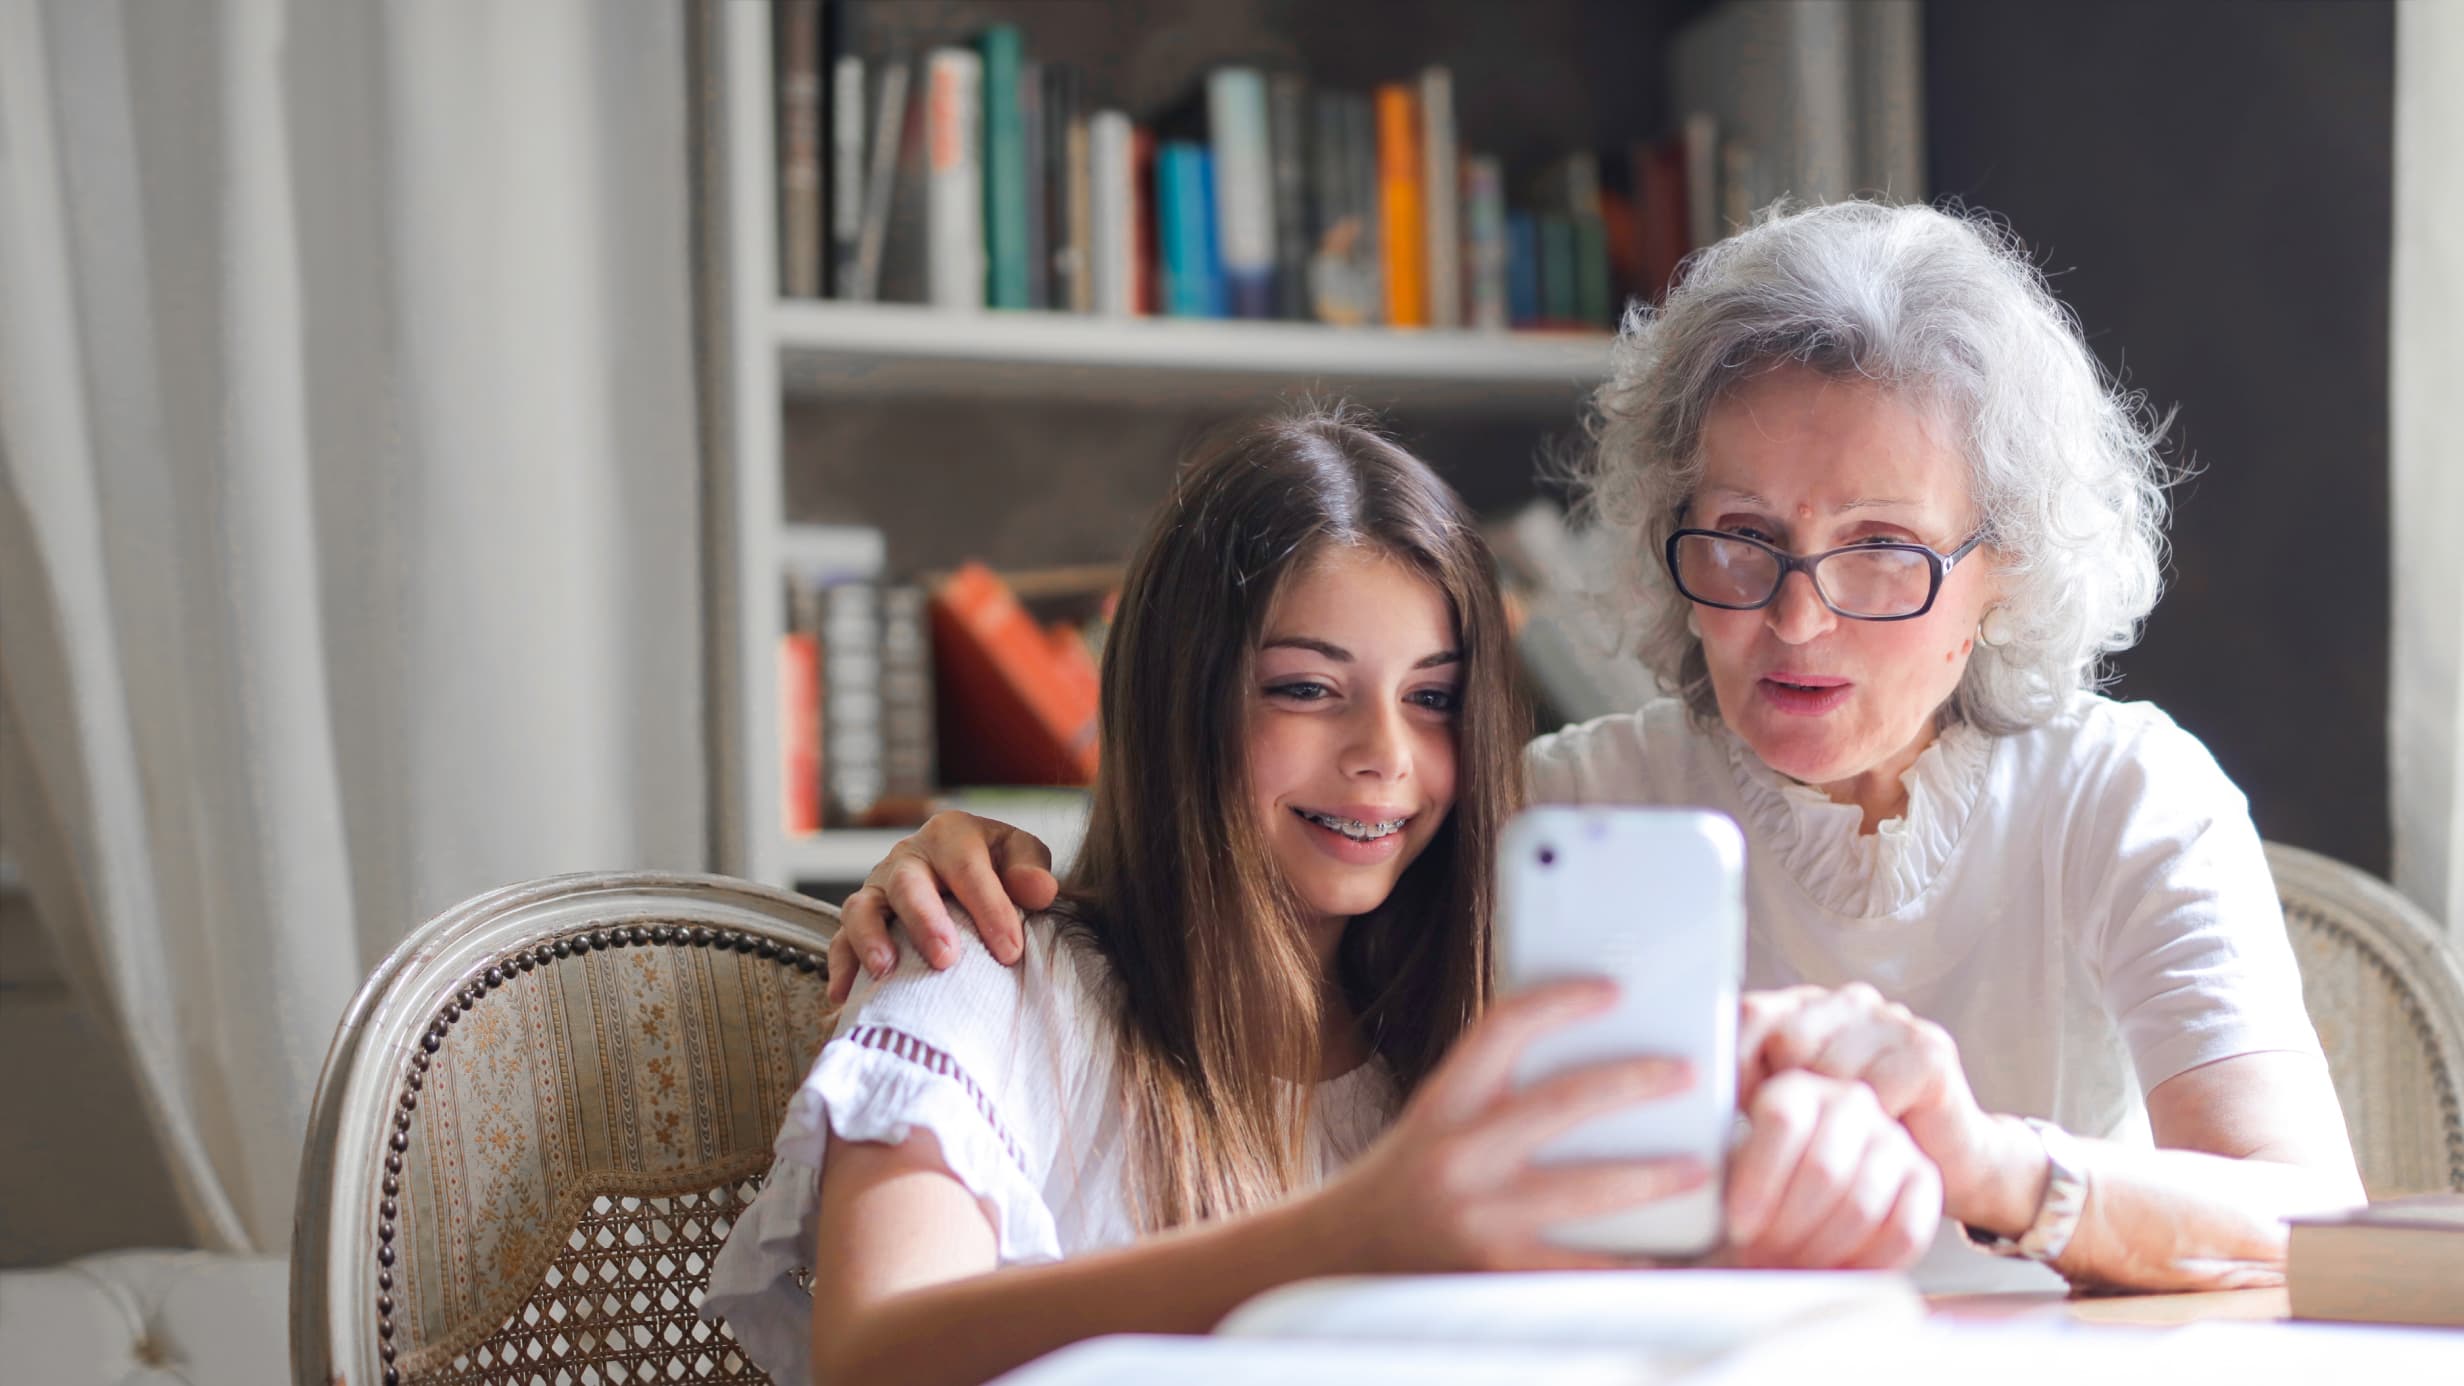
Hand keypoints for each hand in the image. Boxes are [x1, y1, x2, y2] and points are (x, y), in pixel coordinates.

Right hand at [826, 812, 1058, 1003]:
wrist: (961, 869)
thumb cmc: (994, 866)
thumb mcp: (1018, 854)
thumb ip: (1030, 868)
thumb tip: (1040, 891)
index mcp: (950, 835)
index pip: (968, 869)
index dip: (989, 910)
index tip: (1010, 952)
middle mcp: (907, 858)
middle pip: (908, 884)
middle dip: (925, 922)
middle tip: (945, 959)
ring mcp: (877, 888)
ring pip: (862, 908)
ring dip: (870, 939)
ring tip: (885, 971)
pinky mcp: (859, 919)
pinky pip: (840, 940)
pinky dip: (841, 967)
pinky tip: (846, 997)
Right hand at [1312, 980, 1708, 1272]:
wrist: (1339, 1256)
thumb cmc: (1402, 1181)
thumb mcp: (1435, 1119)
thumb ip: (1494, 1093)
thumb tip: (1583, 1059)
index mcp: (1443, 1104)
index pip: (1502, 1028)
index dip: (1561, 1001)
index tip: (1612, 991)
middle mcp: (1456, 1155)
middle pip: (1561, 1103)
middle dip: (1634, 1084)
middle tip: (1685, 1073)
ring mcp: (1478, 1217)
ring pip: (1585, 1190)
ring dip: (1651, 1177)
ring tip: (1697, 1166)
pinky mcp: (1497, 1273)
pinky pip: (1580, 1267)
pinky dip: (1628, 1260)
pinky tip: (1666, 1252)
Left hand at [1722, 1070, 1941, 1268]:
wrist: (1812, 1205)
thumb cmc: (1760, 1189)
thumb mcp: (1729, 1167)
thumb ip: (1717, 1166)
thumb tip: (1695, 1176)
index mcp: (1796, 1087)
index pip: (1783, 1121)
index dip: (1758, 1182)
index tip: (1738, 1227)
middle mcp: (1849, 1102)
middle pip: (1823, 1167)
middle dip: (1787, 1226)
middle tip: (1764, 1255)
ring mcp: (1892, 1138)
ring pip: (1861, 1203)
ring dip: (1820, 1250)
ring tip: (1791, 1266)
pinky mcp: (1924, 1178)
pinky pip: (1904, 1230)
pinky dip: (1865, 1263)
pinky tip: (1835, 1272)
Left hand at [1739, 983, 2014, 1232]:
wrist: (1950, 1162)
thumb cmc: (1857, 1142)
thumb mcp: (1793, 1114)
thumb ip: (1749, 1092)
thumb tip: (1691, 1096)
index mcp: (1805, 1007)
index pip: (1748, 1014)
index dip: (1733, 1063)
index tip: (1734, 1112)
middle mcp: (1848, 1001)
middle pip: (1787, 1040)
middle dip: (1786, 1096)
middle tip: (1799, 1138)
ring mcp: (1891, 1020)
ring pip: (1830, 1067)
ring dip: (1831, 1119)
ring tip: (1843, 1141)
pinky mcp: (1928, 1050)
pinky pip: (1875, 1091)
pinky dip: (1872, 1126)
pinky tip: (1882, 1135)